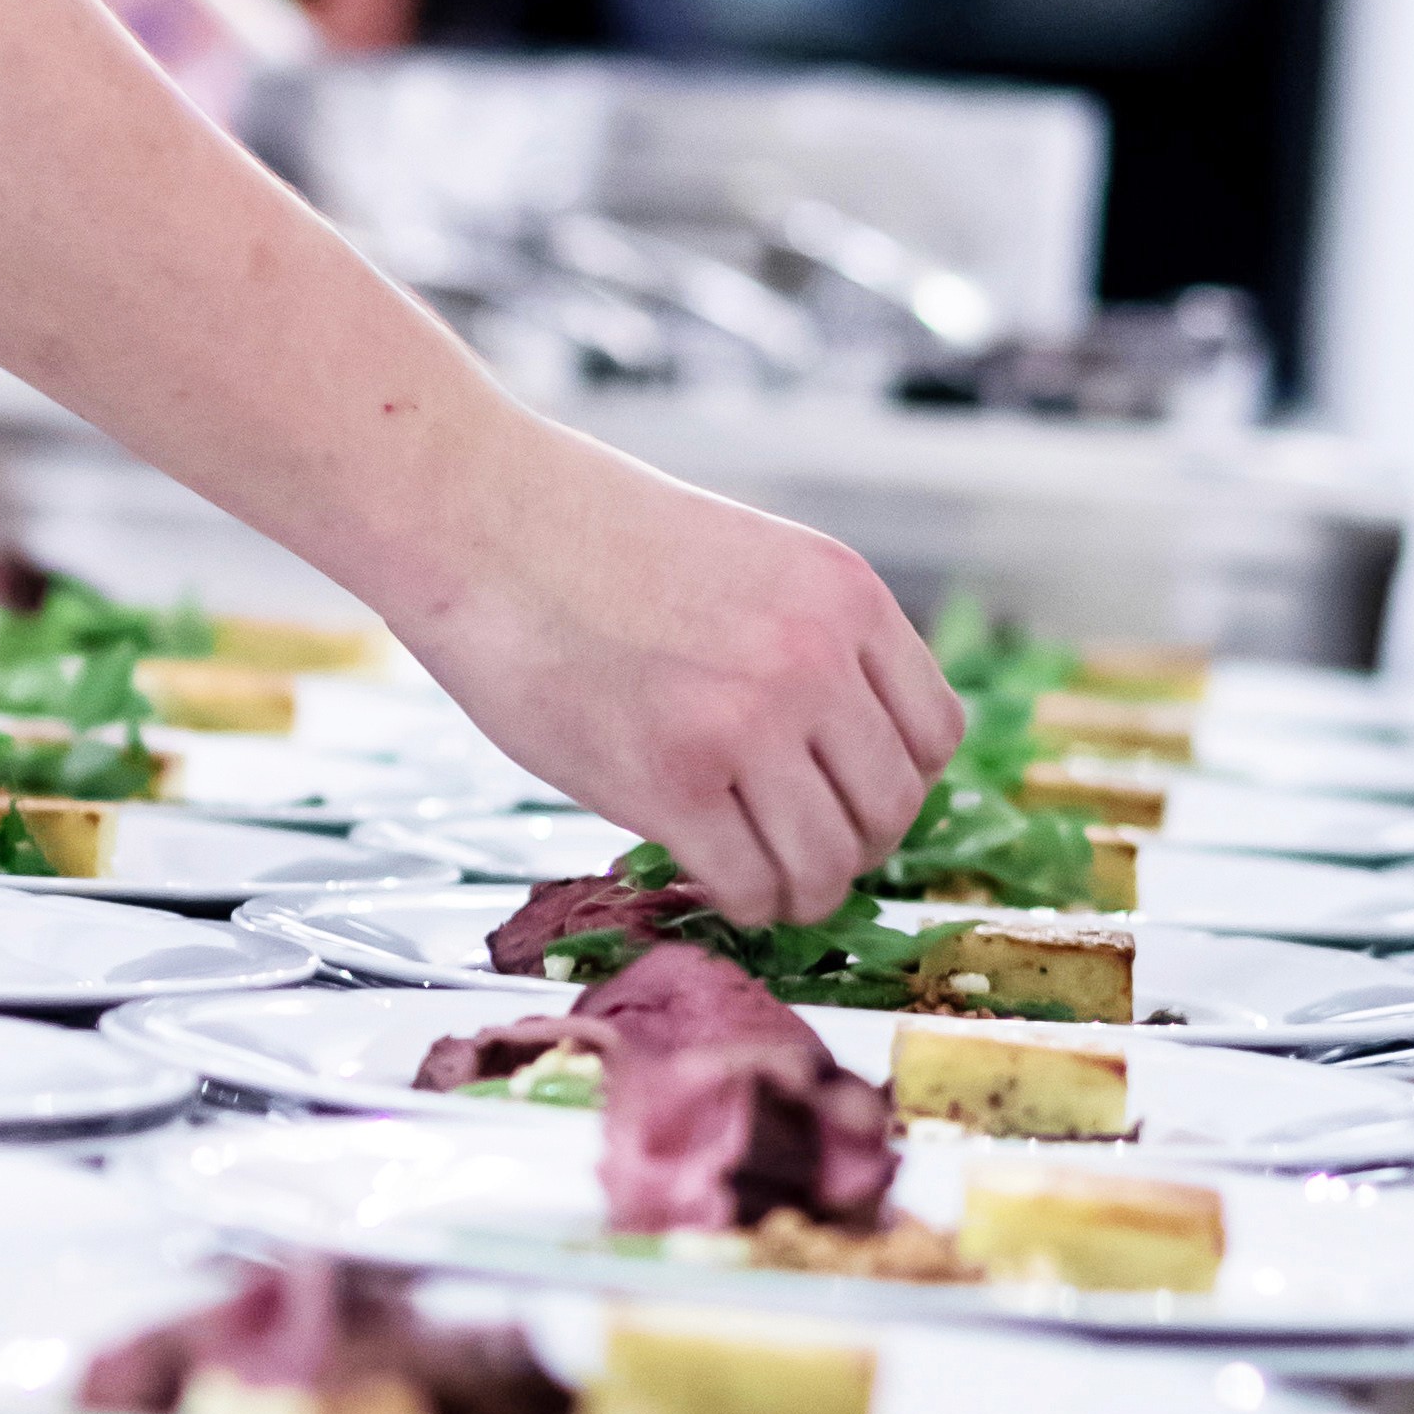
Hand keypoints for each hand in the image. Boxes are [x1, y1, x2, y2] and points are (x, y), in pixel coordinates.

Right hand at [391, 425, 966, 925]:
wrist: (478, 511)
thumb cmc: (590, 537)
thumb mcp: (745, 558)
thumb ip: (806, 640)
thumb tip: (845, 760)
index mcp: (842, 591)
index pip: (935, 733)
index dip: (892, 782)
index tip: (841, 795)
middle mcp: (811, 654)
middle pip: (892, 809)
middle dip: (849, 846)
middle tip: (792, 846)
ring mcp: (743, 718)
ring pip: (831, 864)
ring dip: (796, 887)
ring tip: (752, 873)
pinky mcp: (669, 778)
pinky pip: (751, 886)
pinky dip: (739, 901)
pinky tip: (705, 873)